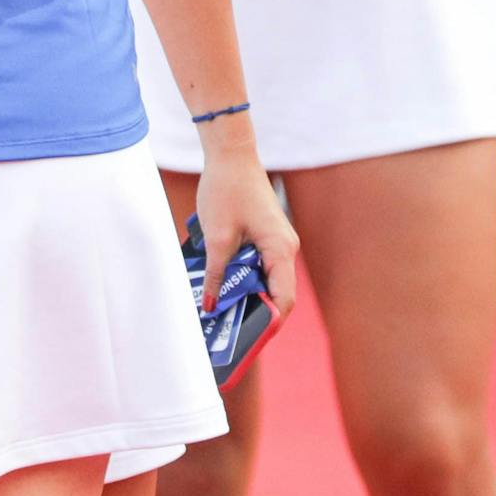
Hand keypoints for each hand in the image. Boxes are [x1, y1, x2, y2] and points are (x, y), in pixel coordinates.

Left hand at [192, 150, 301, 325]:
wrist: (230, 155)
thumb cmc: (227, 190)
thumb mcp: (216, 238)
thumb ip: (215, 275)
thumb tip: (211, 305)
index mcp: (280, 249)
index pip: (284, 299)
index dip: (270, 323)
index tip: (250, 341)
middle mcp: (285, 248)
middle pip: (275, 292)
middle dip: (253, 312)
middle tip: (227, 331)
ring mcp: (277, 241)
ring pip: (264, 279)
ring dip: (245, 293)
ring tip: (219, 311)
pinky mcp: (267, 235)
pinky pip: (258, 264)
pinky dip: (242, 276)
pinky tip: (219, 283)